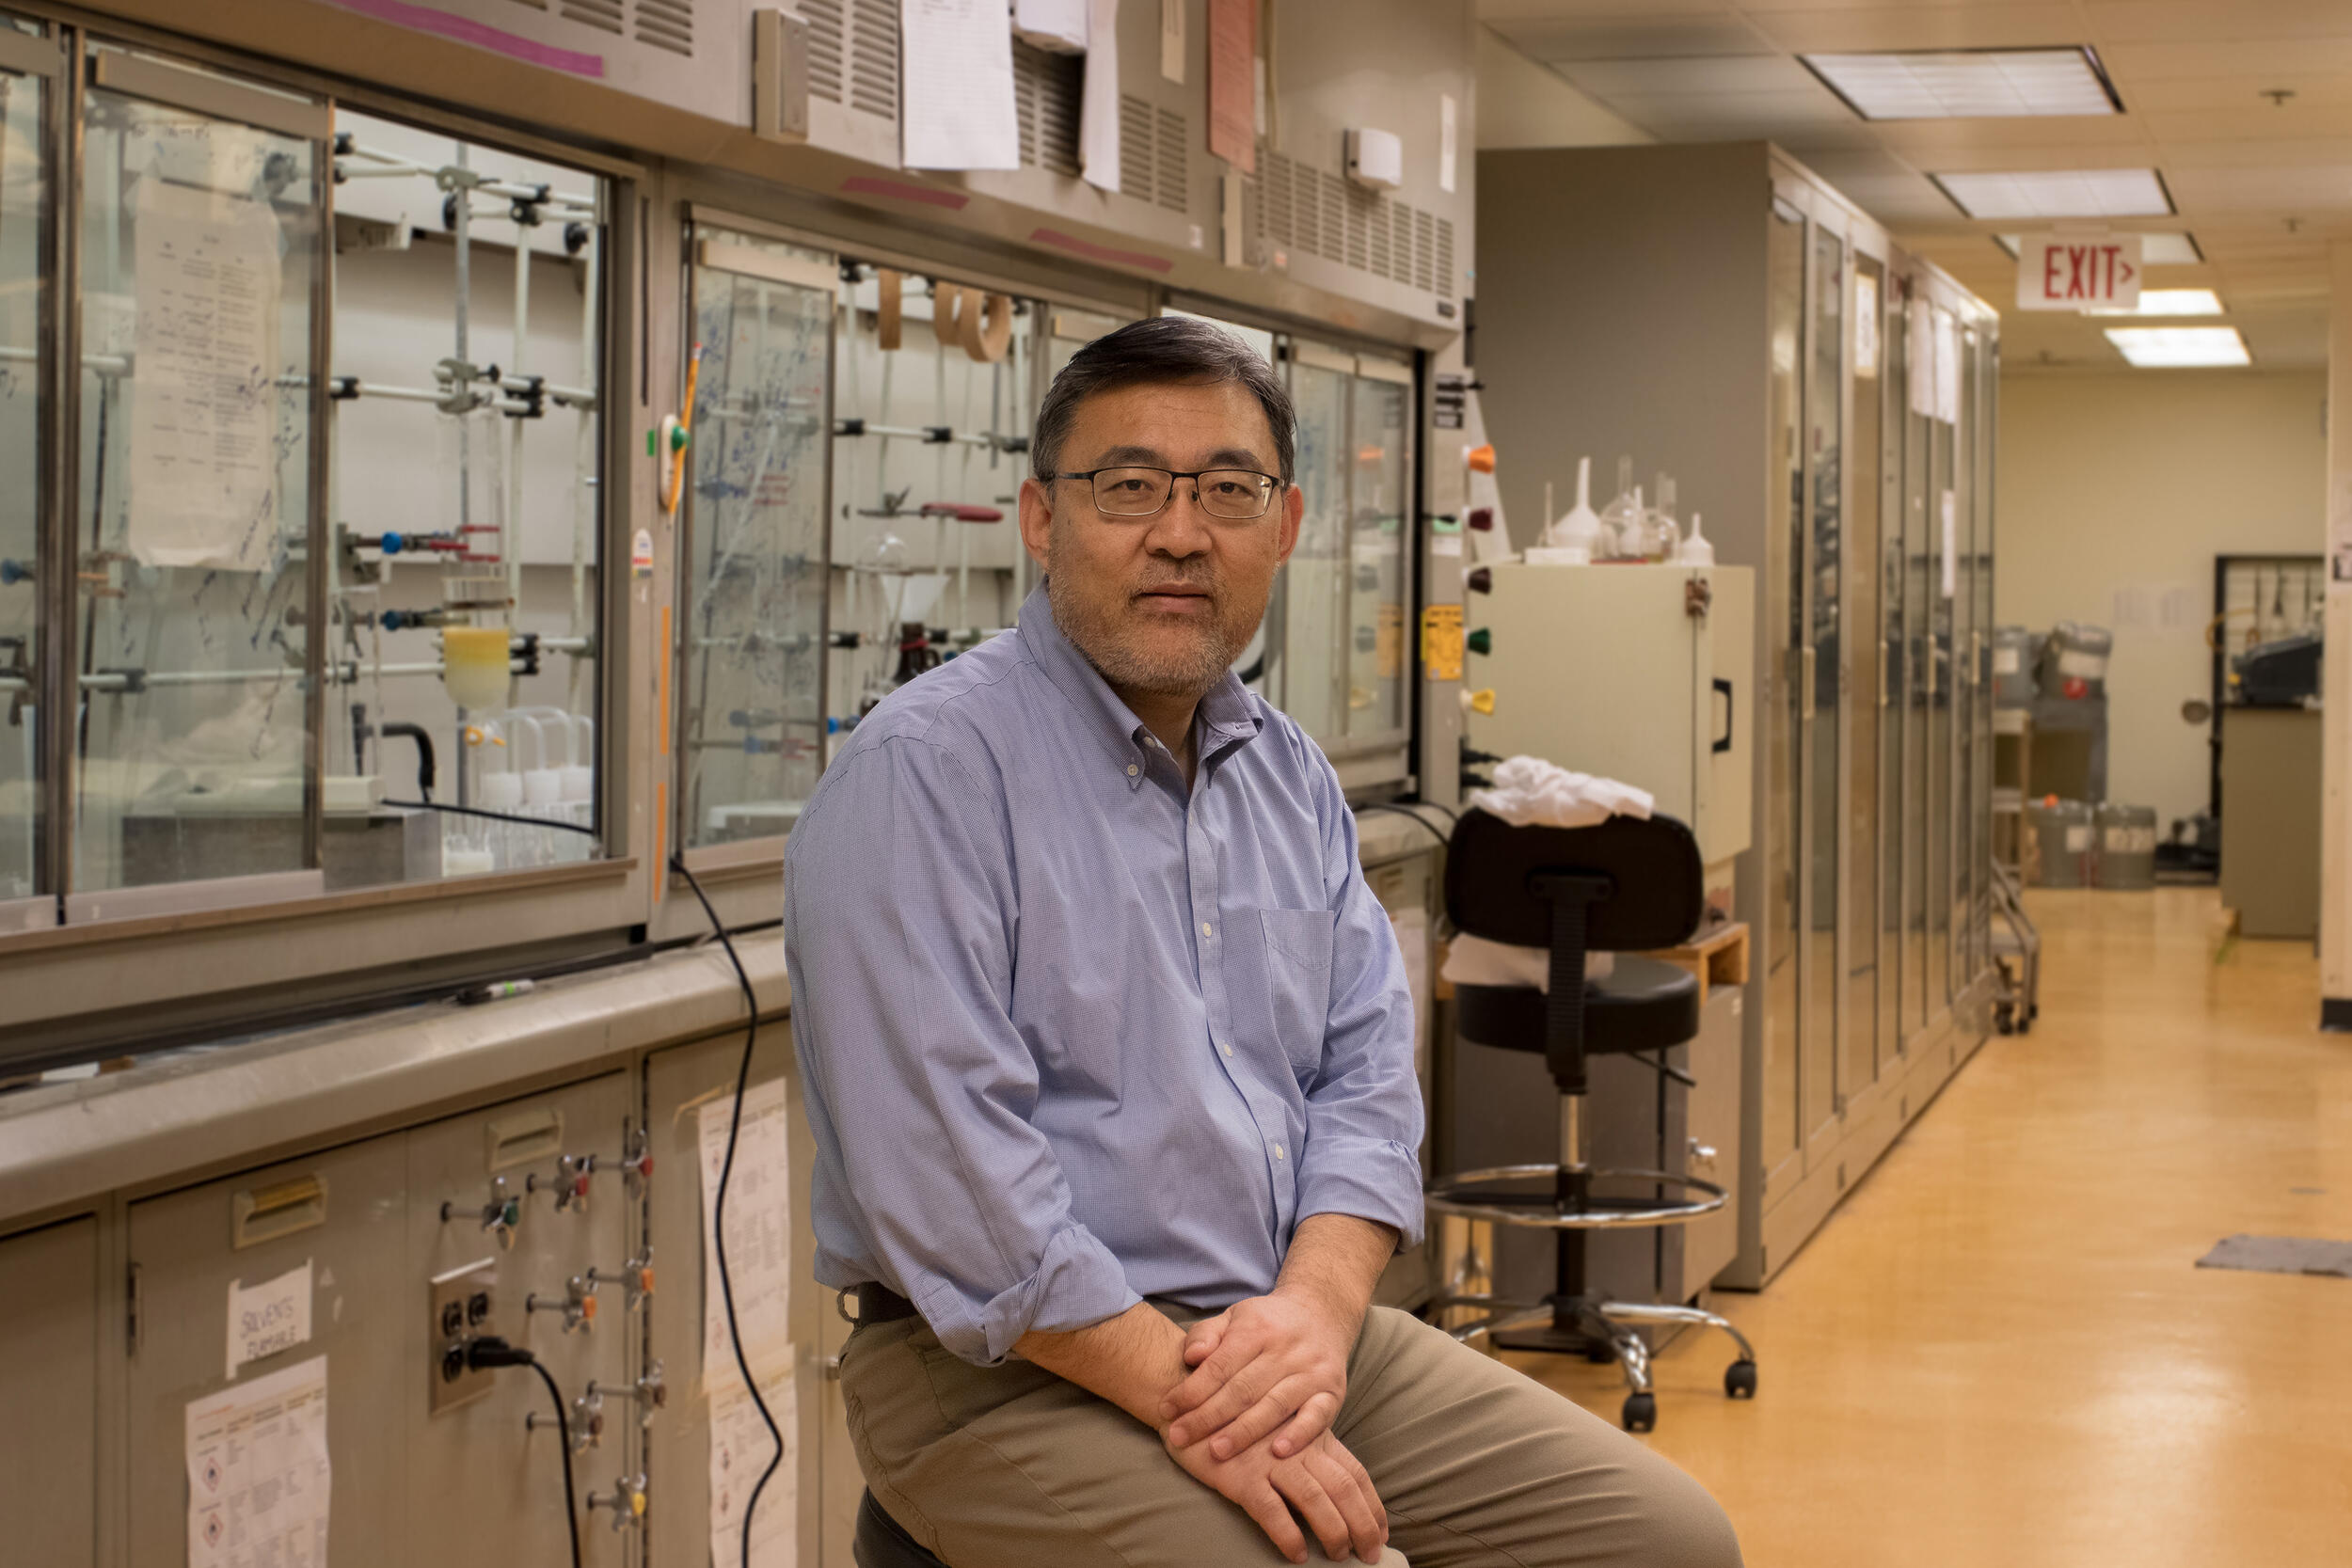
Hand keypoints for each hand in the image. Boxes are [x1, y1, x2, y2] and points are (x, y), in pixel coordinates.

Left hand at [1161, 1290, 1354, 1460]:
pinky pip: (1318, 1416)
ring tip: (1216, 1451)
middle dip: (1208, 1416)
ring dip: (1244, 1432)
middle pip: (1243, 1389)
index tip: (1167, 1411)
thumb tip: (1191, 1357)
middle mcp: (1287, 1349)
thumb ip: (1206, 1334)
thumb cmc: (1266, 1323)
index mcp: (1257, 1329)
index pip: (1220, 1365)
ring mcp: (1312, 1371)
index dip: (1191, 1390)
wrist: (1322, 1314)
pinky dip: (1299, 1435)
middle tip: (1180, 1437)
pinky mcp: (1333, 1392)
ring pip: (1275, 1405)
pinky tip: (1278, 1452)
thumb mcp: (1234, 1317)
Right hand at [1164, 1423, 1385, 1563]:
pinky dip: (1288, 1536)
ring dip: (1333, 1533)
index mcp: (1311, 1435)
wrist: (1188, 1395)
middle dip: (1363, 1525)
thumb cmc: (1235, 1414)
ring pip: (1316, 1501)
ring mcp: (1270, 1462)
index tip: (1383, 1531)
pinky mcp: (1242, 1476)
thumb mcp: (1278, 1423)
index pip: (1354, 1472)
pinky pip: (1272, 1512)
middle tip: (1371, 1554)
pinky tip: (1296, 1554)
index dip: (1372, 1504)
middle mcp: (1297, 1447)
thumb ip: (1305, 1446)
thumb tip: (1330, 1486)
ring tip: (1337, 1557)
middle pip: (1344, 1488)